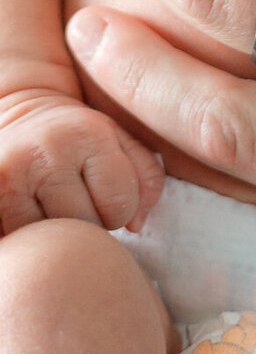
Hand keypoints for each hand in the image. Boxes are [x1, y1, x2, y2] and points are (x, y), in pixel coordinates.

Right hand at [0, 90, 163, 234]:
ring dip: (52, 235)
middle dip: (86, 224)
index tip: (102, 194)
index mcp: (88, 134)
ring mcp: (9, 175)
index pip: (120, 207)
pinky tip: (28, 214)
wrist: (19, 111)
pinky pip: (16, 241)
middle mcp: (46, 152)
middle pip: (83, 228)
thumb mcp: (118, 139)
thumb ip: (145, 177)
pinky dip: (25, 236)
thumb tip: (136, 226)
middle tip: (74, 201)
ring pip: (46, 242)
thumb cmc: (77, 134)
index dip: (117, 210)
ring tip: (49, 206)